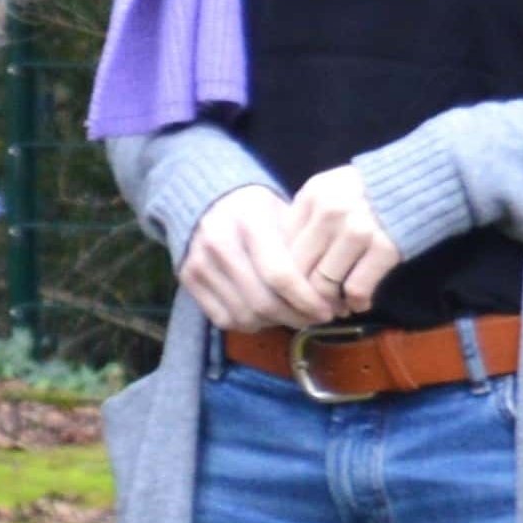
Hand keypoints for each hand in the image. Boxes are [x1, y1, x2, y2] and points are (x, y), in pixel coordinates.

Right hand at [178, 184, 341, 331]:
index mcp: (249, 222)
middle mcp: (219, 243)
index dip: (307, 300)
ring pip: (244, 316)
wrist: (209, 199)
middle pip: (262, 302)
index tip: (327, 310)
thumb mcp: (285, 216)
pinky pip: (224, 319)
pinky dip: (249, 324)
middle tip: (315, 318)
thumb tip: (334, 298)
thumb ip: (304, 253)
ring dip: (274, 324)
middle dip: (296, 317)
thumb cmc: (257, 210)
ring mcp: (199, 263)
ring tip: (292, 315)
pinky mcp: (188, 279)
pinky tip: (265, 314)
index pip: (280, 276)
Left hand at [280, 164, 400, 318]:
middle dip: (305, 295)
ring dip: (330, 303)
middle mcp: (331, 211)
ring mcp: (358, 229)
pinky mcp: (385, 247)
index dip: (285, 275)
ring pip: (324, 284)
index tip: (292, 290)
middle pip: (299, 270)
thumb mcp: (331, 192)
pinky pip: (357, 289)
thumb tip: (285, 268)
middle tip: (313, 307)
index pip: (282, 247)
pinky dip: (356, 303)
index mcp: (313, 195)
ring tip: (337, 307)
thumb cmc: (371, 192)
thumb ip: (306, 221)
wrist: (425, 181)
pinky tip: (359, 303)